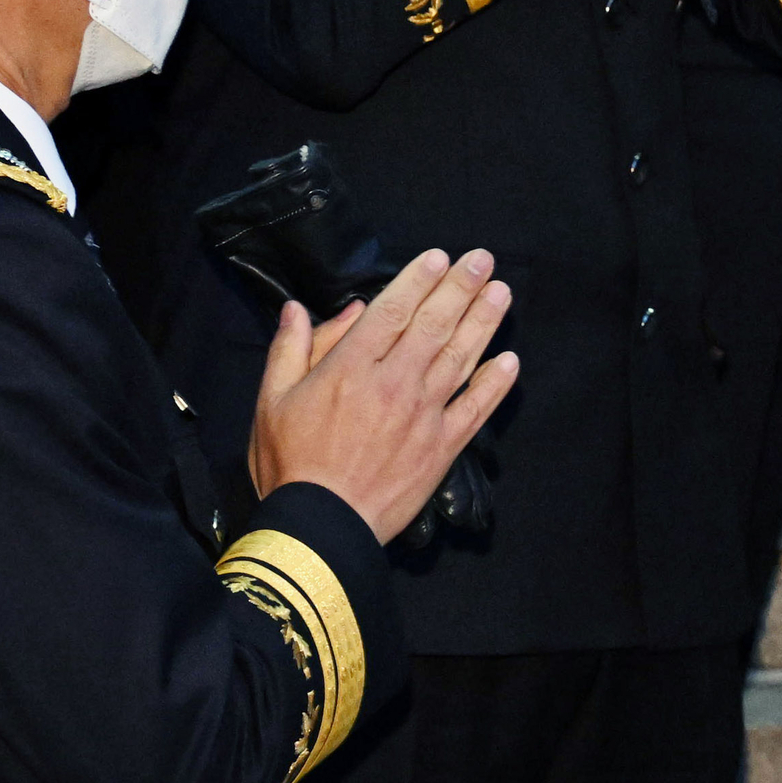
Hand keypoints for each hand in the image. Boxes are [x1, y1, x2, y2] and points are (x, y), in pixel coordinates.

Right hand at [246, 248, 521, 541]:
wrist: (319, 526)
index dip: (419, 279)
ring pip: (462, 356)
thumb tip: (301, 308)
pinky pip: (477, 407)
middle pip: (435, 324)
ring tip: (502, 293)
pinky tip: (510, 360)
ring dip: (485, 322)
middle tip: (484, 259)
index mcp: (350, 368)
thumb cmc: (289, 465)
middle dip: (462, 287)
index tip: (440, 256)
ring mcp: (424, 414)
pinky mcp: (444, 446)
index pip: (393, 310)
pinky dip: (496, 382)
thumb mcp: (271, 402)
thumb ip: (290, 350)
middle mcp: (394, 382)